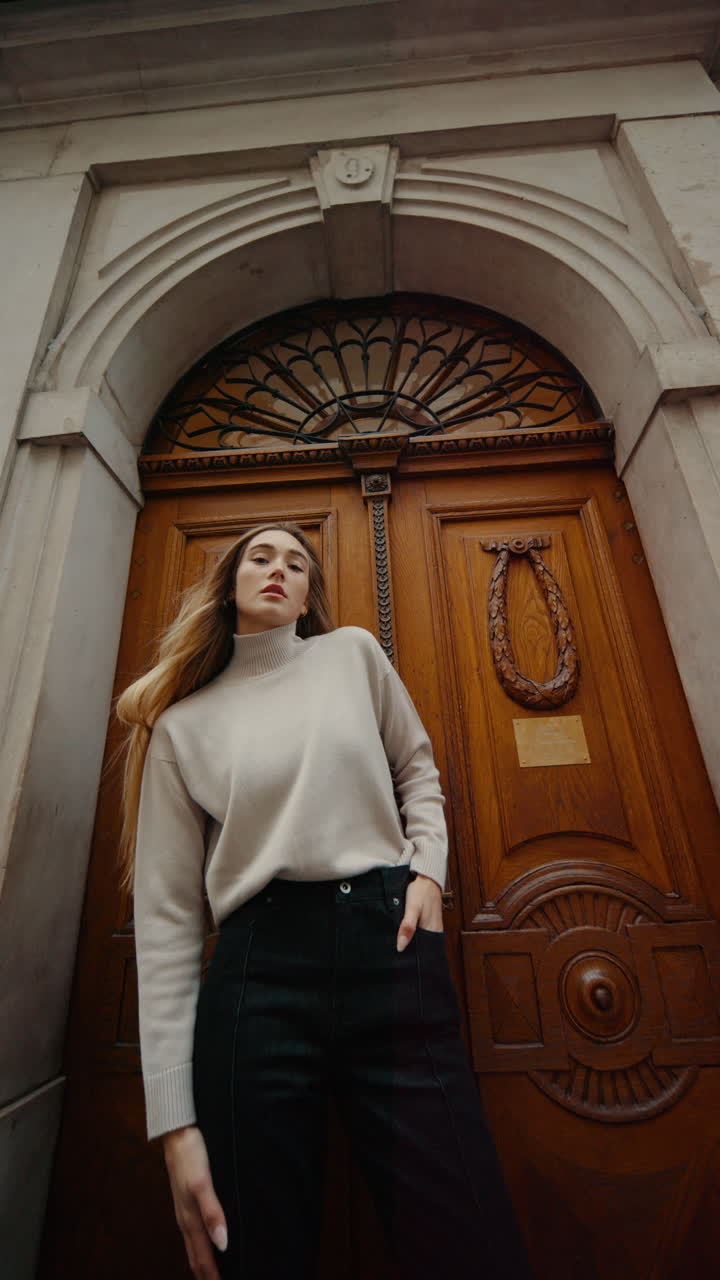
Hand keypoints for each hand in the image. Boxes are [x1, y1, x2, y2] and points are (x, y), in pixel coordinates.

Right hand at [162, 1125, 226, 1278]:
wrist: (176, 1133)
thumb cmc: (189, 1156)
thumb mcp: (201, 1184)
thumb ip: (212, 1213)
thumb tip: (222, 1244)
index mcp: (190, 1219)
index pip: (203, 1259)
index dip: (212, 1277)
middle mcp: (185, 1219)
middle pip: (196, 1257)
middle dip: (206, 1276)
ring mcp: (184, 1210)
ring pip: (193, 1246)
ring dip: (202, 1264)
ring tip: (211, 1275)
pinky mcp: (186, 1200)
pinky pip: (193, 1232)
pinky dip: (200, 1246)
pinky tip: (207, 1243)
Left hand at [396, 873, 443, 951]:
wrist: (427, 878)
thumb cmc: (420, 892)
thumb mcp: (412, 908)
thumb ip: (408, 927)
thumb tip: (401, 947)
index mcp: (432, 930)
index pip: (424, 952)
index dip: (413, 957)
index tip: (401, 961)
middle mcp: (435, 930)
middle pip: (423, 947)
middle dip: (411, 952)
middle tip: (397, 954)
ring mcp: (433, 926)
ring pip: (422, 940)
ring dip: (412, 943)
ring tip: (400, 944)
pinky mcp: (430, 921)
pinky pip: (422, 933)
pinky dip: (414, 935)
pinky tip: (405, 934)